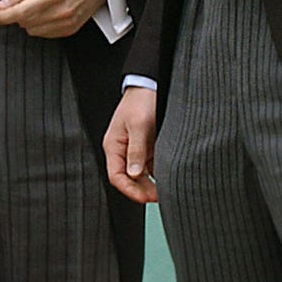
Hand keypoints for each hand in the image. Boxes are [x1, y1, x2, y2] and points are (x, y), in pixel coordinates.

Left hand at [0, 0, 104, 37]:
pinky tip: (47, 11)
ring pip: (33, 31)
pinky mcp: (70, 30)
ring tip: (39, 3)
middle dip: (18, 13)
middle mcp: (60, 12)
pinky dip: (40, 25)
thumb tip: (3, 5)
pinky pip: (45, 34)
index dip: (3, 16)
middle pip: (25, 22)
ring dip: (29, 20)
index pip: (20, 13)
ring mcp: (66, 23)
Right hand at [104, 86, 158, 202]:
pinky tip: (168, 176)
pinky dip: (158, 173)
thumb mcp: (139, 126)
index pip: (116, 176)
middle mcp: (122, 150)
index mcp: (114, 146)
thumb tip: (134, 174)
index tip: (145, 198)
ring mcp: (135, 149)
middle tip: (159, 196)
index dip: (130, 190)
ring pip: (141, 174)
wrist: (151, 84)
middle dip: (142, 190)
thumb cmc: (140, 101)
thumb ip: (136, 151)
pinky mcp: (147, 146)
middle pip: (129, 179)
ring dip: (151, 183)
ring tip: (166, 189)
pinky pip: (151, 165)